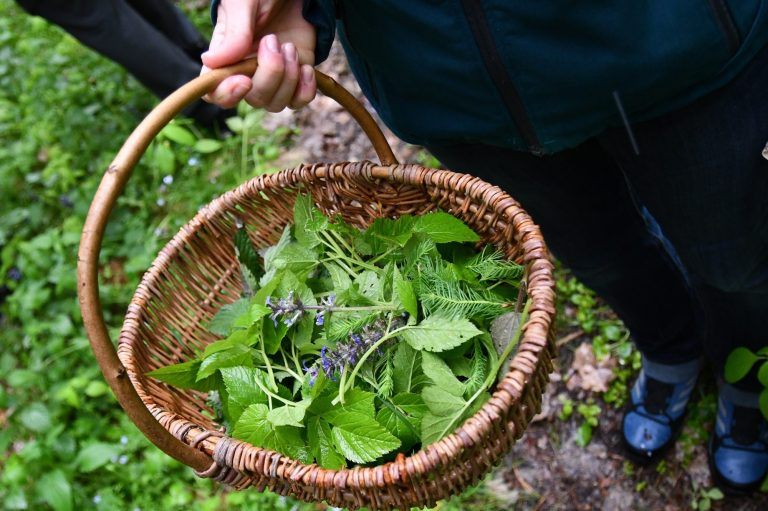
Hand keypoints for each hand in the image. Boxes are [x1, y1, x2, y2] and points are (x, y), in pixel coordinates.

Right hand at [201, 0, 316, 111]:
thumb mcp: (243, 5)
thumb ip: (233, 34)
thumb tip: (210, 62)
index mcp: (225, 57)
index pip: (215, 92)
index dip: (227, 95)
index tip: (245, 80)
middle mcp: (247, 72)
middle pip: (254, 99)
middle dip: (269, 74)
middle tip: (274, 40)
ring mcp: (273, 78)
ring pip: (276, 104)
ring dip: (288, 79)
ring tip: (289, 47)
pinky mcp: (295, 78)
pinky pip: (298, 102)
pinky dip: (304, 90)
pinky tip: (305, 67)